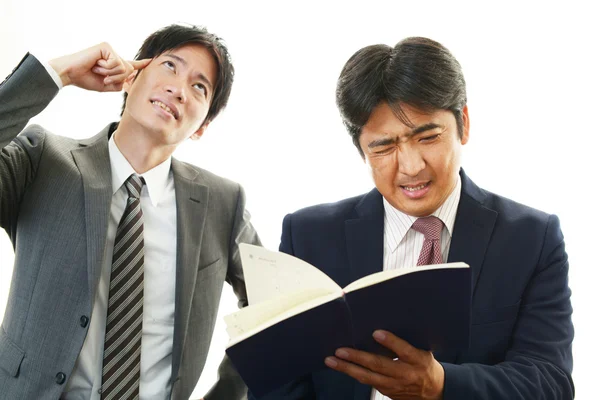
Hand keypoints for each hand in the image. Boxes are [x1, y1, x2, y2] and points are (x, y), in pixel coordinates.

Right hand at [49, 42, 150, 91]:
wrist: (70, 74)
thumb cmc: (86, 79)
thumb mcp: (107, 85)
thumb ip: (121, 83)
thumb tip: (132, 74)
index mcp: (114, 65)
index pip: (130, 65)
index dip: (141, 64)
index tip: (151, 61)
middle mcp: (113, 56)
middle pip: (129, 70)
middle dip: (117, 79)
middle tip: (103, 77)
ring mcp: (110, 50)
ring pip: (124, 68)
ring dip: (110, 74)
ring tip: (97, 70)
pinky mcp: (106, 47)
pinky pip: (116, 62)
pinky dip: (106, 68)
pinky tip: (96, 64)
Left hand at [325, 330, 443, 399]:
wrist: (434, 391)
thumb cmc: (424, 364)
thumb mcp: (423, 350)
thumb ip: (406, 340)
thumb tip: (385, 321)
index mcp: (418, 359)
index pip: (404, 350)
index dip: (391, 342)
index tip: (377, 333)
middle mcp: (405, 373)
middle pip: (379, 365)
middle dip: (358, 357)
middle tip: (341, 350)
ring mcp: (394, 385)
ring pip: (368, 377)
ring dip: (348, 368)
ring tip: (332, 360)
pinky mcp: (386, 391)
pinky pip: (367, 381)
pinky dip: (353, 373)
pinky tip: (341, 366)